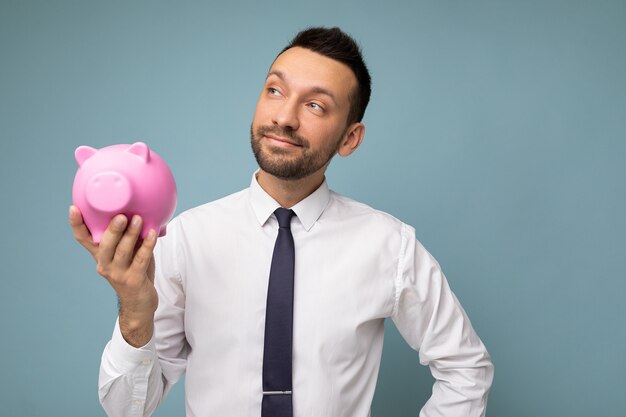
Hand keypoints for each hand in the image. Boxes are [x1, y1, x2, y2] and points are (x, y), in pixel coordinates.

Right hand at [69, 205, 157, 346]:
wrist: (139, 303)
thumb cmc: (134, 271)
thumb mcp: (127, 253)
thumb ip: (129, 236)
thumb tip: (138, 209)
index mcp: (100, 256)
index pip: (83, 239)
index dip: (77, 224)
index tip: (73, 208)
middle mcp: (105, 265)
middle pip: (104, 245)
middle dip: (112, 229)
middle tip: (120, 215)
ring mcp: (118, 274)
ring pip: (123, 251)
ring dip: (131, 234)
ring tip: (138, 219)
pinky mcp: (133, 280)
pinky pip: (141, 260)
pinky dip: (147, 245)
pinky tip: (152, 233)